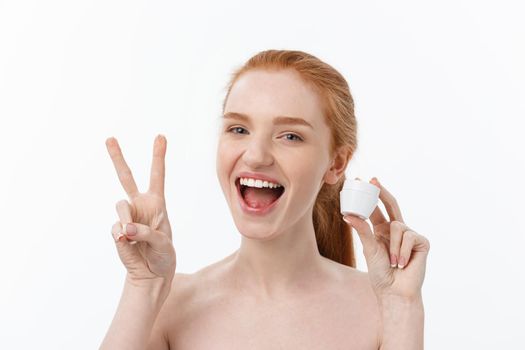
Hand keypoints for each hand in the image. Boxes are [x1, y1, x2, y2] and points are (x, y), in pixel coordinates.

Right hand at [106, 135, 175, 283]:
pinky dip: (122, 236)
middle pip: (126, 177)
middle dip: (118, 157)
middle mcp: (140, 205)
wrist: (151, 274)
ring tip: (132, 235)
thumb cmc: (163, 255)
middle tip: (109, 138)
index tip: (160, 136)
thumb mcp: (162, 243)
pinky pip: (116, 227)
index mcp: (157, 203)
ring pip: (120, 205)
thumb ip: (145, 233)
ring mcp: (127, 216)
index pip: (157, 175)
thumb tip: (124, 229)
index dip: (158, 156)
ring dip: (127, 218)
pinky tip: (128, 244)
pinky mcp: (117, 230)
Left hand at [343, 177, 429, 300]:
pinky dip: (402, 251)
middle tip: (374, 181)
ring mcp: (411, 235)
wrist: (395, 291)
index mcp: (382, 231)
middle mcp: (397, 230)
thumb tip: (348, 215)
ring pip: (398, 226)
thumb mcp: (369, 249)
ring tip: (393, 262)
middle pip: (392, 205)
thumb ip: (362, 230)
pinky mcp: (422, 242)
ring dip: (393, 246)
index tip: (363, 179)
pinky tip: (403, 263)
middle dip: (383, 193)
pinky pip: (409, 237)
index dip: (372, 195)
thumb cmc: (381, 273)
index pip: (377, 209)